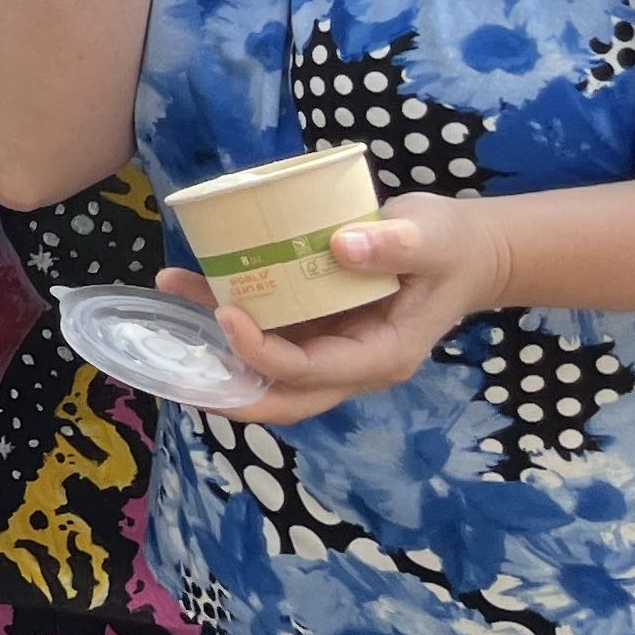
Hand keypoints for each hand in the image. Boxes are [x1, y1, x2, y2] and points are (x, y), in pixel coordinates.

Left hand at [171, 193, 517, 424]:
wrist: (464, 249)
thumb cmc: (452, 246)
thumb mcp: (432, 238)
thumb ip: (396, 245)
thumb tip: (342, 246)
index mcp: (381, 355)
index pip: (311, 371)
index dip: (265, 354)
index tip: (229, 315)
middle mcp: (351, 362)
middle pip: (284, 396)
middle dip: (230, 390)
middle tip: (176, 366)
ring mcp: (331, 345)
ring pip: (268, 366)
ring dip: (217, 343)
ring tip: (170, 293)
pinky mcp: (317, 323)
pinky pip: (269, 329)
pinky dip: (229, 312)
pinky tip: (189, 281)